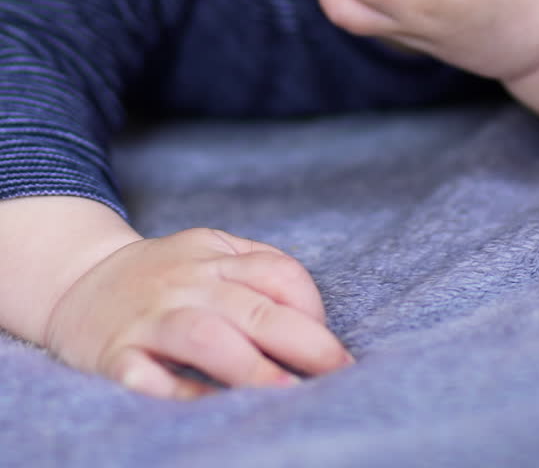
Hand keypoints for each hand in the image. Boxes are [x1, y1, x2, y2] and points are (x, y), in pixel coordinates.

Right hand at [44, 227, 352, 398]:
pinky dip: (180, 394)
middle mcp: (185, 284)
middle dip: (303, 341)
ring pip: (204, 336)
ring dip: (250, 367)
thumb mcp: (210, 253)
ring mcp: (149, 319)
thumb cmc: (163, 277)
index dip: (313, 307)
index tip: (330, 348)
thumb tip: (317, 322)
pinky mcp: (115, 357)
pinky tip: (214, 408)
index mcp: (215, 256)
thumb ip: (258, 271)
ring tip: (287, 394)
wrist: (77, 282)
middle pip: (252, 307)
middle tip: (337, 373)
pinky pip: (148, 377)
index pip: (278, 272)